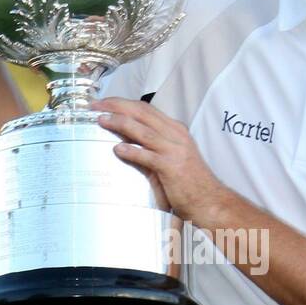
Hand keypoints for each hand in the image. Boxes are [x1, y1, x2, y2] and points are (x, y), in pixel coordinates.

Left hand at [88, 97, 228, 222]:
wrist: (210, 201)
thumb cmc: (189, 182)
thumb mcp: (171, 157)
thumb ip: (150, 146)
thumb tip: (123, 138)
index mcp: (175, 130)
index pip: (145, 109)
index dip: (122, 103)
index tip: (103, 103)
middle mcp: (176, 135)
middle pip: (142, 113)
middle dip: (116, 106)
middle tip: (95, 105)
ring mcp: (175, 150)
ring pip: (143, 131)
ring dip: (120, 123)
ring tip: (101, 120)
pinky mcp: (172, 168)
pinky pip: (148, 156)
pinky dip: (132, 151)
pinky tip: (118, 149)